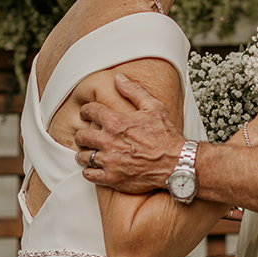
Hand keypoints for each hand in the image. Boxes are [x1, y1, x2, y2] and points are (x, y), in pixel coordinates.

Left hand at [74, 73, 183, 191]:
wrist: (175, 163)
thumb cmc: (166, 136)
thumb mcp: (153, 107)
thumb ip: (134, 91)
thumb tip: (119, 78)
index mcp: (116, 122)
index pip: (89, 111)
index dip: (85, 110)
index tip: (86, 113)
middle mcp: (109, 141)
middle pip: (82, 136)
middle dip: (82, 134)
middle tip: (86, 135)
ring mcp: (109, 161)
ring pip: (83, 156)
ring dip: (84, 153)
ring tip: (88, 152)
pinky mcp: (112, 178)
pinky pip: (89, 174)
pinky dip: (89, 171)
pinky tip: (94, 168)